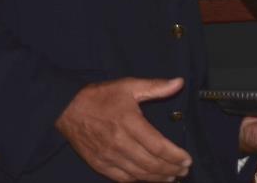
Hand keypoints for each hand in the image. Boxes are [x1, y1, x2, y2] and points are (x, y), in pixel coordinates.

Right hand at [55, 77, 191, 181]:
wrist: (68, 108)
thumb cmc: (102, 96)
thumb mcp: (130, 86)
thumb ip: (156, 86)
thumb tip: (179, 83)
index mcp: (129, 122)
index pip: (158, 146)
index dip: (175, 155)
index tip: (187, 159)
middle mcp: (120, 143)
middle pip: (151, 163)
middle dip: (171, 169)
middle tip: (184, 170)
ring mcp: (109, 156)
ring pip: (139, 174)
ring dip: (158, 178)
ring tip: (172, 177)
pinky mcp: (100, 164)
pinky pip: (123, 179)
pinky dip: (139, 181)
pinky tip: (149, 179)